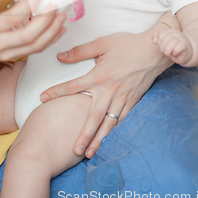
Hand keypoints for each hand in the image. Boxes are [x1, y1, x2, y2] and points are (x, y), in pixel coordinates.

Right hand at [0, 0, 66, 66]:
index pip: (12, 18)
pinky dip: (51, 39)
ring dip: (52, 30)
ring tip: (61, 15)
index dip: (29, 5)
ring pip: (35, 45)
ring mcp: (7, 54)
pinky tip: (59, 27)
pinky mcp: (14, 57)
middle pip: (28, 35)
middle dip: (46, 20)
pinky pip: (36, 50)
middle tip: (55, 4)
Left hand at [40, 29, 172, 158]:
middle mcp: (110, 90)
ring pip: (109, 123)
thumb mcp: (102, 43)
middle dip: (83, 135)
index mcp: (100, 75)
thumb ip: (80, 51)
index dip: (57, 92)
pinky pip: (122, 120)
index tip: (42, 99)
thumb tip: (61, 56)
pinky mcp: (133, 101)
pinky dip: (114, 132)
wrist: (154, 50)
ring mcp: (123, 98)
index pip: (74, 87)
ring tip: (89, 154)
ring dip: (99, 139)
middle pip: (93, 117)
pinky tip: (108, 141)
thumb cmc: (128, 44)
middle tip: (74, 150)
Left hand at [152, 29, 192, 65]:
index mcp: (170, 31)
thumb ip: (158, 38)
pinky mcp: (185, 45)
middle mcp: (175, 33)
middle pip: (163, 41)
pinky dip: (174, 53)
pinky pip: (176, 49)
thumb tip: (153, 40)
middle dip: (163, 49)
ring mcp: (181, 38)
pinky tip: (176, 53)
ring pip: (169, 45)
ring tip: (172, 52)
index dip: (160, 44)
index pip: (160, 36)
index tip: (164, 47)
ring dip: (168, 52)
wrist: (188, 53)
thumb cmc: (174, 48)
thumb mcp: (165, 43)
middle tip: (168, 51)